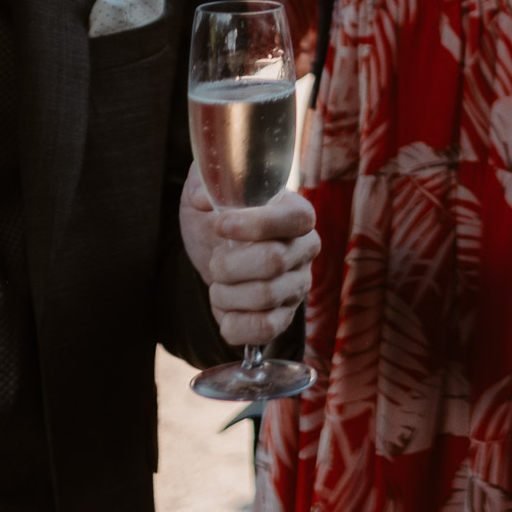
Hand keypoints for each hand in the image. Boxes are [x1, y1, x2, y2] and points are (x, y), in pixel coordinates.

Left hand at [178, 163, 318, 346]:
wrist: (213, 253)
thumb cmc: (216, 216)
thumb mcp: (206, 189)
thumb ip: (208, 182)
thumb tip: (206, 198)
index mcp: (296, 213)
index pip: (293, 220)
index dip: (255, 225)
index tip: (219, 225)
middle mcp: (305, 249)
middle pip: (272, 262)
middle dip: (227, 265)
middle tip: (215, 259)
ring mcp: (298, 285)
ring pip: (264, 297)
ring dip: (224, 294)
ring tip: (219, 283)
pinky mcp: (285, 316)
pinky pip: (265, 330)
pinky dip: (233, 324)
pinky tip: (226, 309)